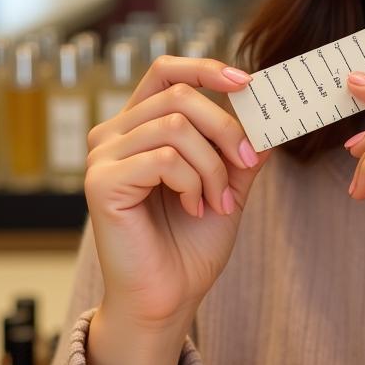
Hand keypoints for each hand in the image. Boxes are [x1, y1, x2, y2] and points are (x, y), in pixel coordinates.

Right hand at [84, 55, 272, 331]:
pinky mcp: (101, 182)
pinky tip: (195, 208)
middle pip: (181, 96)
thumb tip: (263, 112)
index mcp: (140, 125)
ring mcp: (103, 157)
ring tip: (217, 200)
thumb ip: (239, 145)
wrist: (169, 297)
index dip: (206, 68)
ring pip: (176, 126)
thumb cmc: (192, 241)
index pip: (165, 70)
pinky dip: (193, 182)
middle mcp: (113, 134)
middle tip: (247, 164)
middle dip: (226, 129)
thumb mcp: (229, 181)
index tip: (247, 81)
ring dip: (212, 166)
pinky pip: (164, 157)